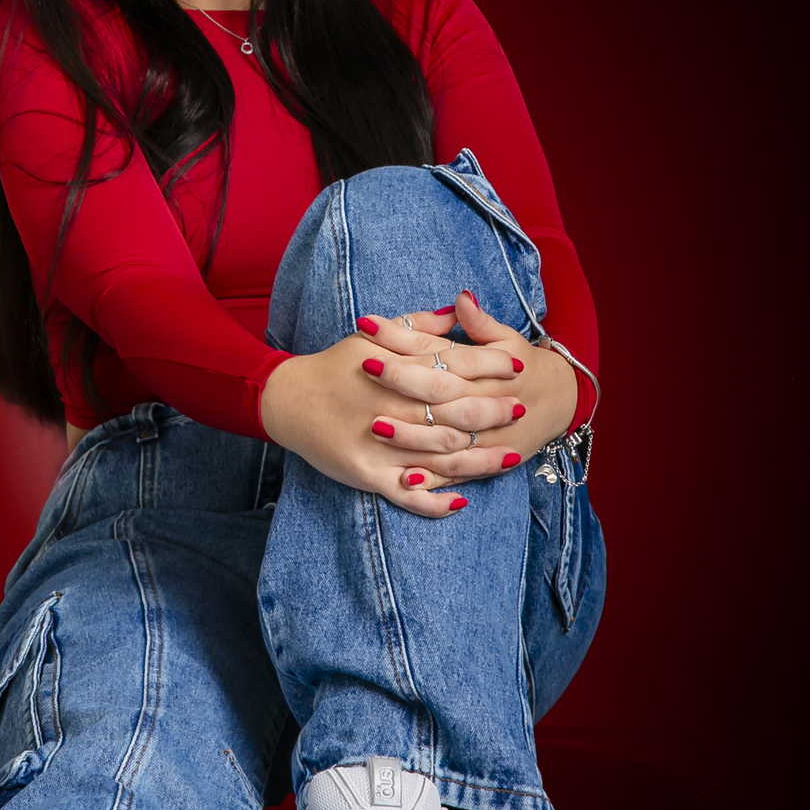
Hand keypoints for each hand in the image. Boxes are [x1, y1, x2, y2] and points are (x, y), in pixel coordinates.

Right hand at [258, 298, 529, 517]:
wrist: (288, 399)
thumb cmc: (335, 365)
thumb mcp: (372, 337)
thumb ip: (416, 325)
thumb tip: (457, 308)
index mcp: (396, 370)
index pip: (454, 366)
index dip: (490, 367)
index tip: (518, 367)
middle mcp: (393, 407)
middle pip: (456, 410)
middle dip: (493, 410)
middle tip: (521, 409)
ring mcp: (381, 444)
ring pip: (441, 455)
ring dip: (479, 458)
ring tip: (509, 457)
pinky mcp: (367, 473)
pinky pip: (408, 495)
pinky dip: (436, 501)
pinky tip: (461, 500)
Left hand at [353, 290, 576, 489]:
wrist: (560, 402)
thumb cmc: (522, 367)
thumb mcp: (507, 340)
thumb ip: (480, 323)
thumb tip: (461, 297)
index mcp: (486, 369)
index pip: (439, 352)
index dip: (402, 338)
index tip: (367, 326)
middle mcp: (485, 403)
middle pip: (440, 392)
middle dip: (401, 380)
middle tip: (364, 367)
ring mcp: (485, 437)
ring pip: (446, 439)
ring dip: (411, 435)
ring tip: (375, 426)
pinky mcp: (485, 463)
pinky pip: (457, 475)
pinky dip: (433, 479)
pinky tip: (404, 478)